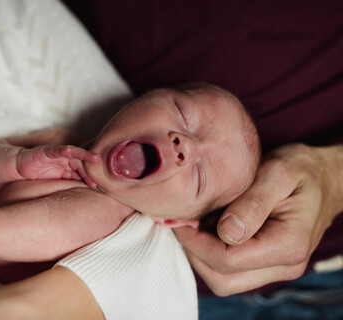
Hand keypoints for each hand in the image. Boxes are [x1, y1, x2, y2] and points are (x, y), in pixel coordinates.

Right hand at [17, 145, 98, 187]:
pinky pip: (55, 150)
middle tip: (96, 177)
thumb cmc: (40, 172)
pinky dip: (62, 150)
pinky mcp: (45, 151)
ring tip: (93, 158)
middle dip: (88, 168)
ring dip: (83, 155)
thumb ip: (70, 179)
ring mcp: (55, 153)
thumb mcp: (57, 178)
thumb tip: (84, 185)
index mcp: (67, 164)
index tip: (96, 184)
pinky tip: (69, 150)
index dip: (88, 176)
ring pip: (72, 152)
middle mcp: (64, 157)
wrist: (21, 166)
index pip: (81, 169)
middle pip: (79, 161)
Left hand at [175, 143, 342, 295]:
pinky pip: (230, 271)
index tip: (181, 219)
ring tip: (196, 222)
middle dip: (195, 253)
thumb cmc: (302, 170)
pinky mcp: (266, 264)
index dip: (197, 243)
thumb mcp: (279, 173)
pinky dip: (211, 253)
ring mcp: (275, 268)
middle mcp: (284, 266)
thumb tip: (226, 232)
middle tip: (183, 223)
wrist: (324, 176)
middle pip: (223, 279)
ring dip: (201, 255)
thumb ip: (253, 203)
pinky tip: (208, 226)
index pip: (228, 261)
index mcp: (288, 245)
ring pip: (224, 280)